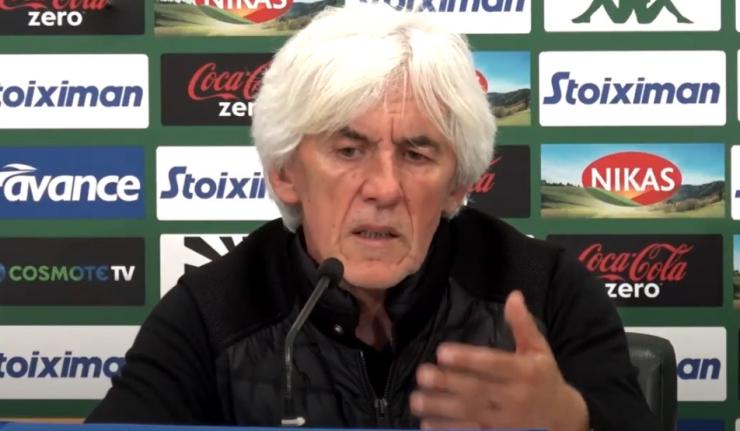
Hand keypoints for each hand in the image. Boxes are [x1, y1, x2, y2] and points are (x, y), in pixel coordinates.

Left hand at [410, 290, 588, 430]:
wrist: (564, 420)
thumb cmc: (545, 379)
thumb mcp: (539, 350)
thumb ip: (523, 325)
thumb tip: (513, 295)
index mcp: (524, 373)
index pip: (493, 365)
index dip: (468, 359)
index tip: (442, 352)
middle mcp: (514, 398)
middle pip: (477, 391)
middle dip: (447, 384)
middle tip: (422, 374)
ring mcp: (505, 422)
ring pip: (470, 415)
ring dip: (441, 409)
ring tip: (416, 400)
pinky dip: (449, 430)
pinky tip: (427, 424)